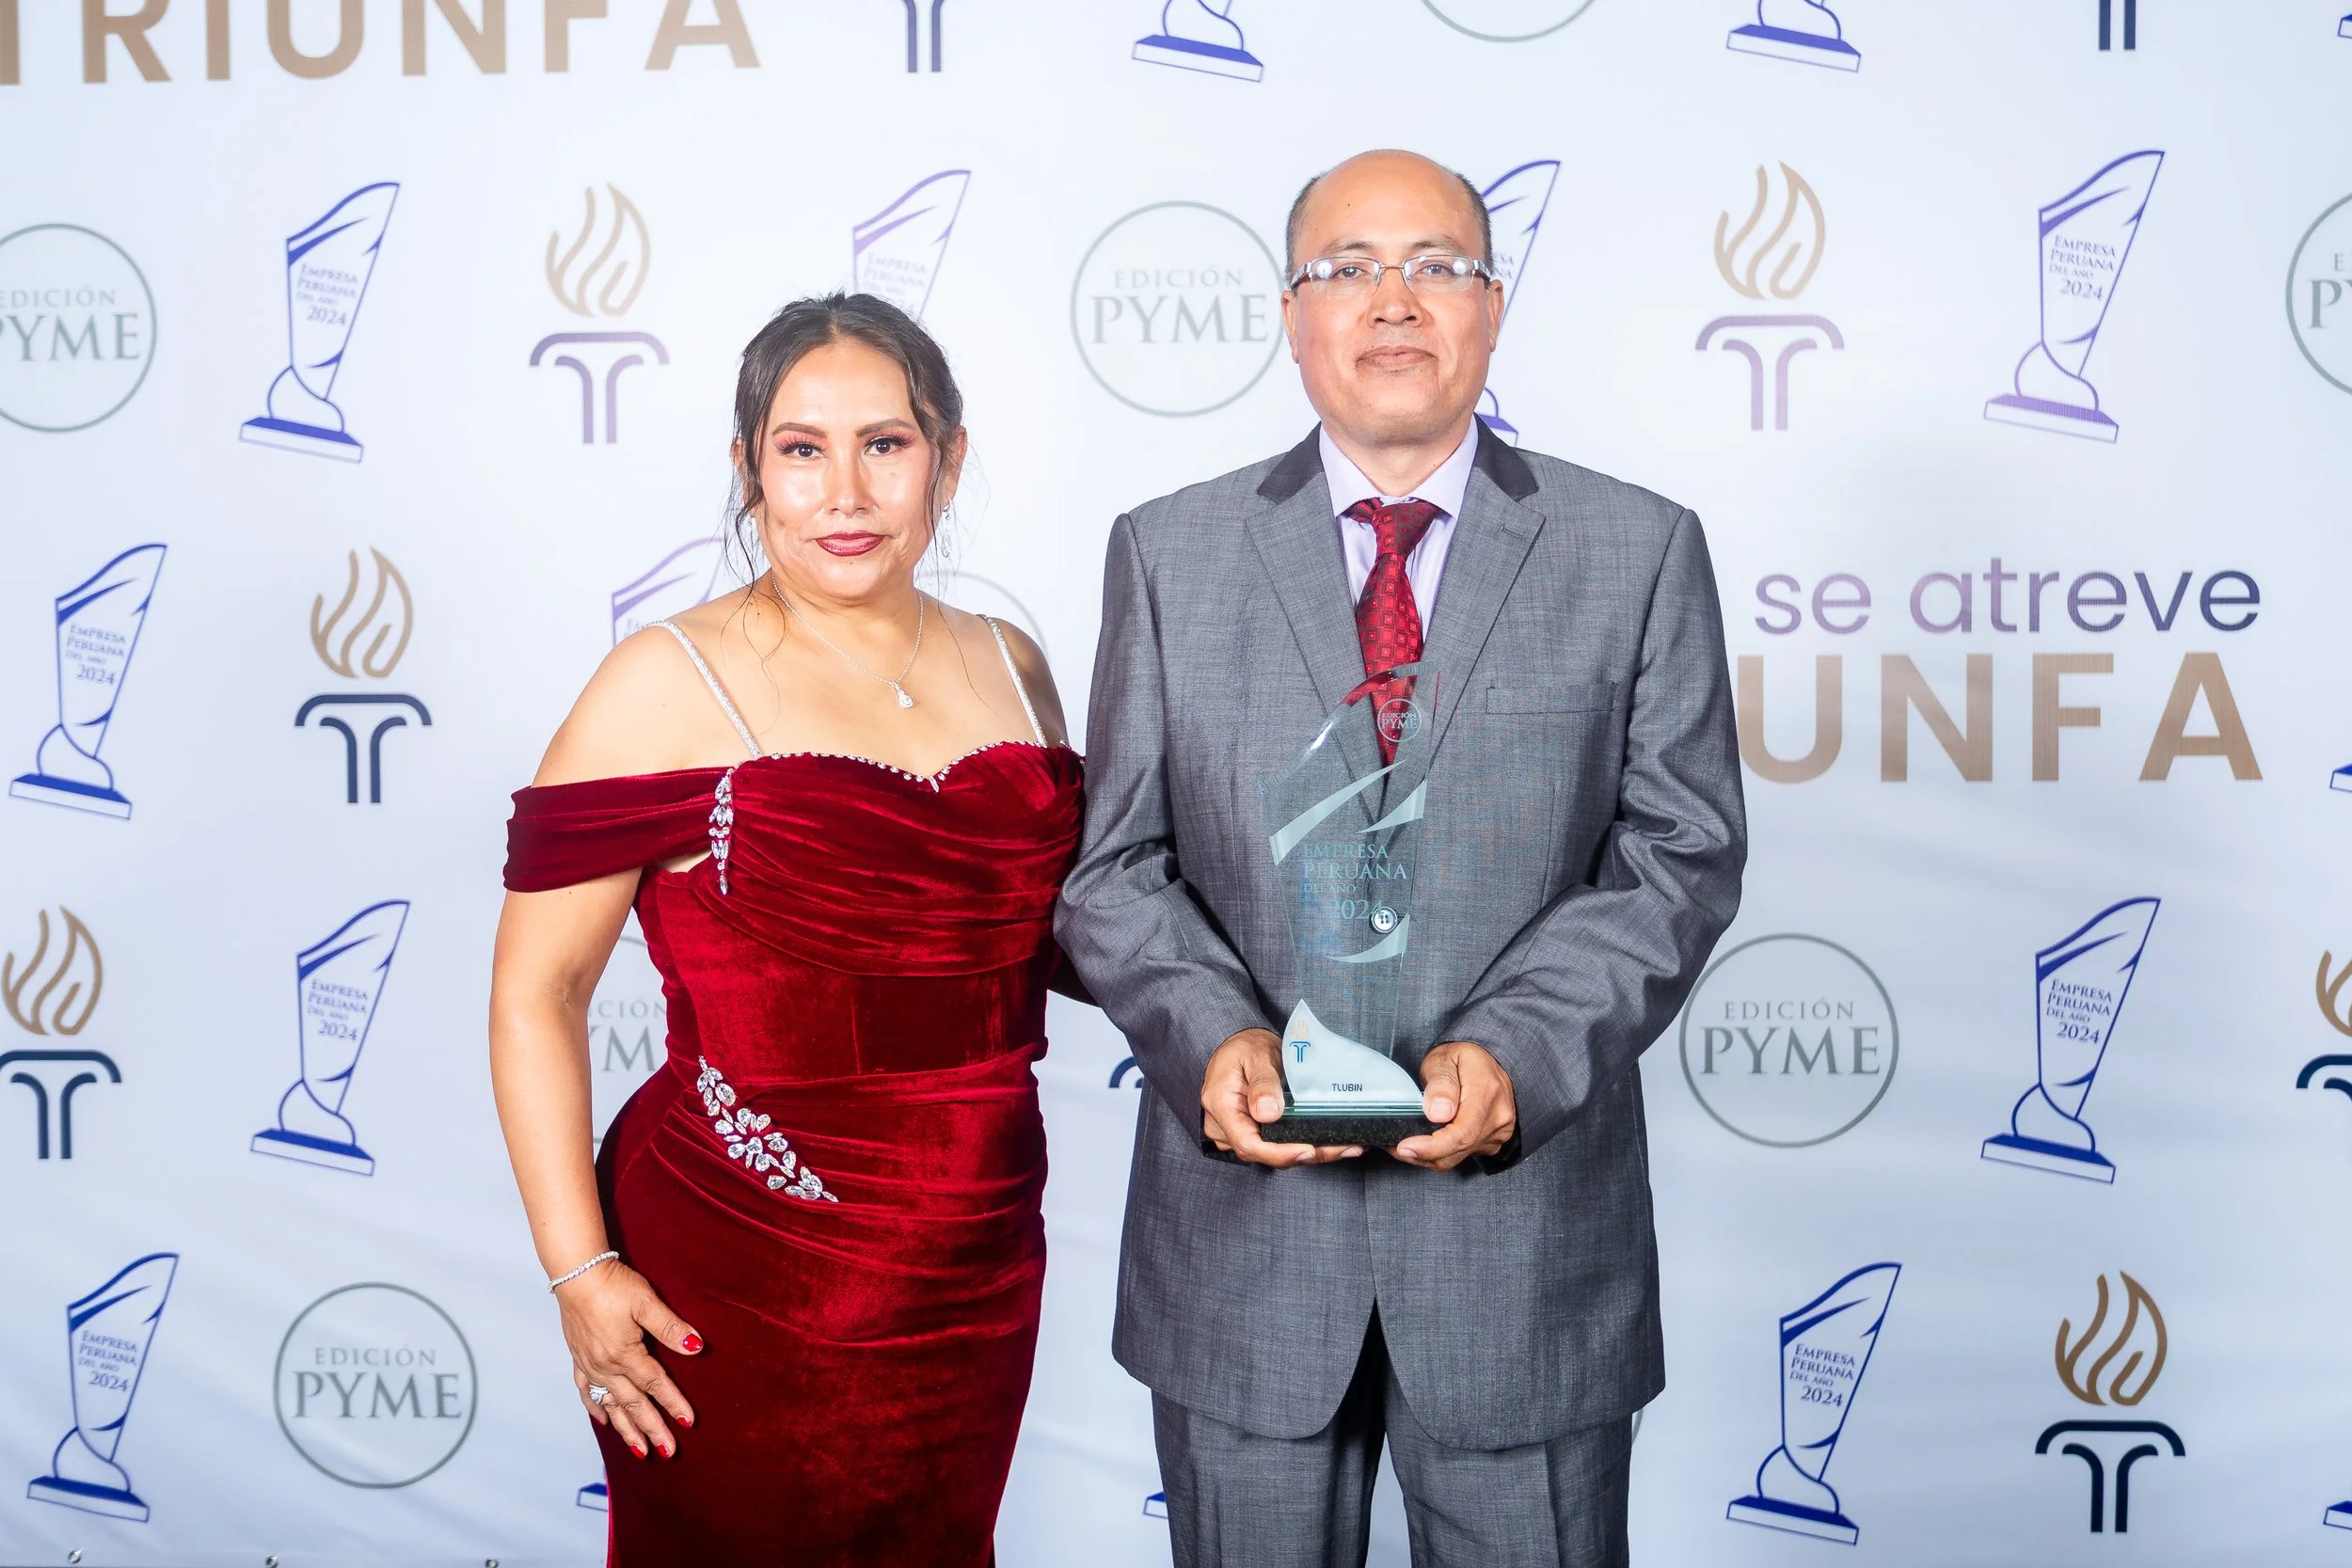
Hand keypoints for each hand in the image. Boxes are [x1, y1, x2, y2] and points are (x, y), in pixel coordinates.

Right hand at [555, 1260, 701, 1458]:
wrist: (576, 1273)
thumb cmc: (613, 1284)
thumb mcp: (647, 1302)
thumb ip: (671, 1328)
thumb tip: (696, 1347)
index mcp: (625, 1354)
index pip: (656, 1384)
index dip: (673, 1403)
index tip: (688, 1423)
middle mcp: (605, 1366)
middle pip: (633, 1403)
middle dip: (652, 1429)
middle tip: (667, 1451)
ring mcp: (590, 1364)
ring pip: (610, 1404)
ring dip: (626, 1429)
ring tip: (639, 1450)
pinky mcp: (579, 1357)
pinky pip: (585, 1391)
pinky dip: (595, 1408)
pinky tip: (604, 1421)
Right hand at [1201, 1027, 1362, 1167]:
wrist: (1239, 1046)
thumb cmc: (1245, 1047)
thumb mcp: (1256, 1055)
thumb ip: (1262, 1083)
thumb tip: (1268, 1113)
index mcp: (1221, 1105)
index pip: (1248, 1143)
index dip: (1279, 1153)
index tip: (1308, 1149)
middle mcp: (1224, 1126)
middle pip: (1263, 1153)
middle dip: (1304, 1154)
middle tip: (1343, 1148)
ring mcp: (1237, 1132)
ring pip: (1272, 1154)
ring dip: (1309, 1153)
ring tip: (1346, 1146)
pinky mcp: (1251, 1133)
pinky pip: (1274, 1145)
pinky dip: (1302, 1145)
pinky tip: (1331, 1143)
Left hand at [1391, 1041, 1516, 1171]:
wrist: (1486, 1059)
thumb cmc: (1461, 1057)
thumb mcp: (1443, 1059)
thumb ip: (1441, 1084)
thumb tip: (1437, 1114)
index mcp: (1487, 1092)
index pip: (1461, 1133)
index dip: (1431, 1147)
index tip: (1405, 1147)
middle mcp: (1498, 1116)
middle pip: (1459, 1149)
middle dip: (1423, 1154)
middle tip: (1396, 1146)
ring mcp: (1499, 1131)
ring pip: (1459, 1156)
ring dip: (1430, 1156)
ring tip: (1407, 1143)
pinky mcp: (1494, 1140)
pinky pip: (1464, 1154)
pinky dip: (1442, 1153)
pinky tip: (1426, 1143)